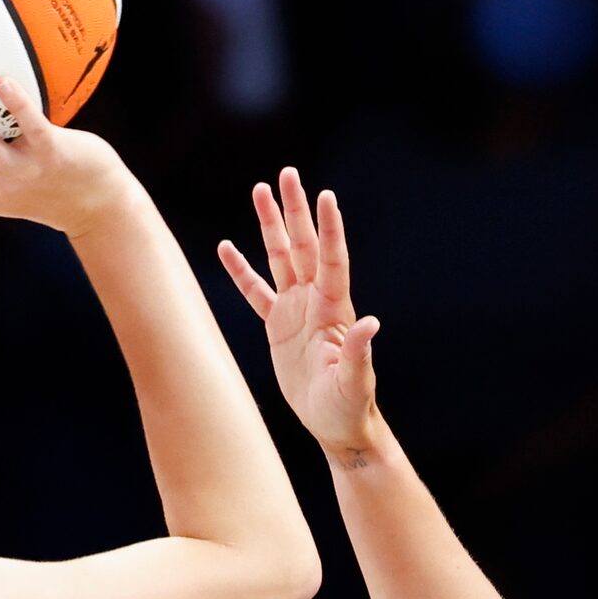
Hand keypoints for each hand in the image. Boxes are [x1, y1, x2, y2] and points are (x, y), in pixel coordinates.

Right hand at [217, 169, 381, 458]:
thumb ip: (359, 351)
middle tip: (287, 174)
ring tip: (259, 191)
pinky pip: (255, 292)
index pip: (332, 260)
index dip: (329, 229)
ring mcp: (296, 311)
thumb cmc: (349, 406)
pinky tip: (226, 247)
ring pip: (280, 258)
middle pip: (304, 246)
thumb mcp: (355, 381)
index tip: (325, 195)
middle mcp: (316, 302)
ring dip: (270, 226)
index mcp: (334, 310)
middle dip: (295, 210)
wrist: (335, 424)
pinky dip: (241, 271)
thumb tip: (371, 324)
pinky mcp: (278, 326)